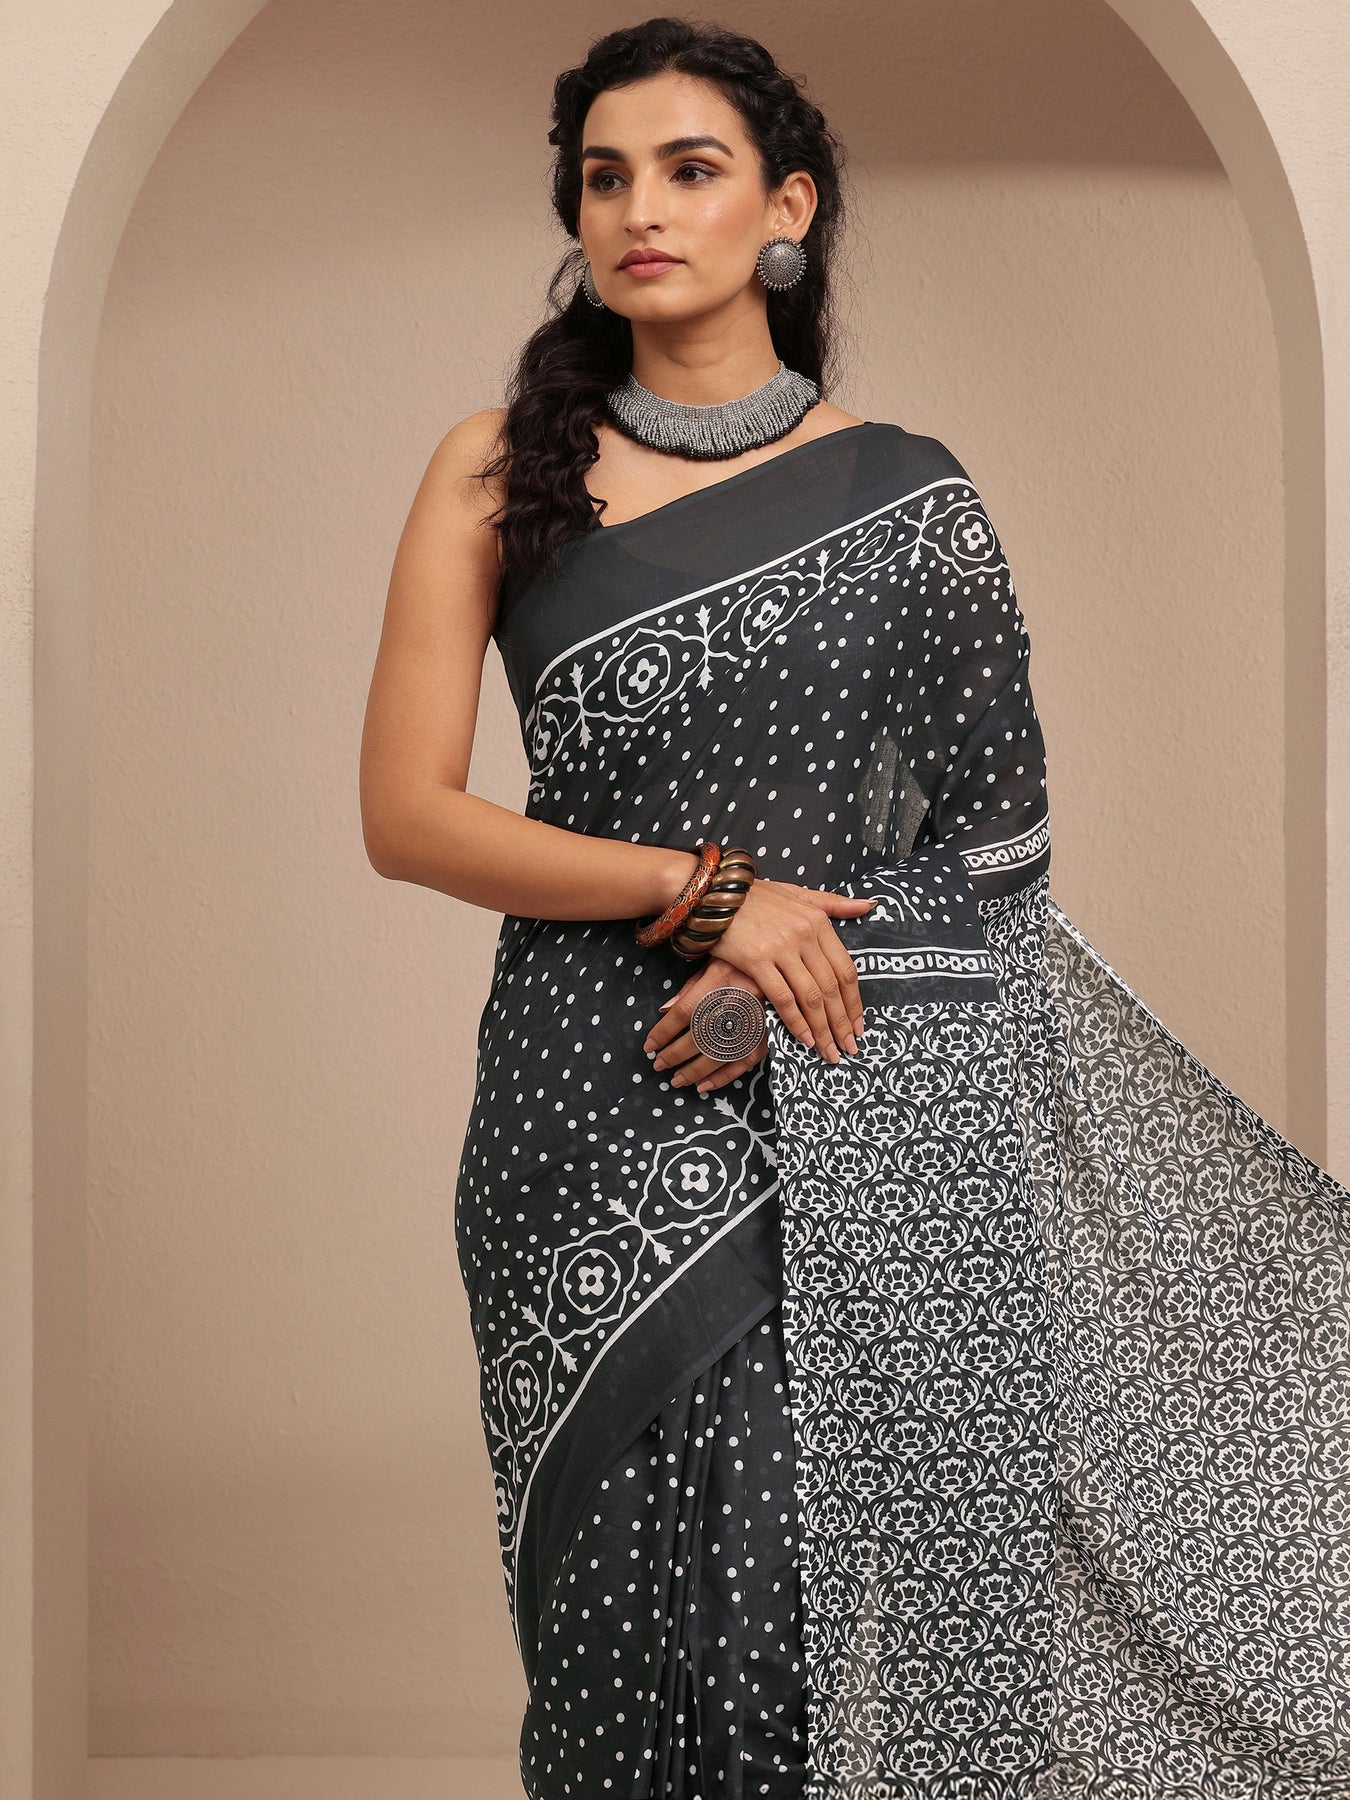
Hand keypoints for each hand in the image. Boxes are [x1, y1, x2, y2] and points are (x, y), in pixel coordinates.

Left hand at [643, 956, 769, 1095]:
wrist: (785, 960)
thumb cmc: (743, 959)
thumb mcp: (715, 962)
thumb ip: (690, 988)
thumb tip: (666, 1011)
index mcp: (720, 979)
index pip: (685, 1011)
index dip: (664, 1032)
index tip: (649, 1045)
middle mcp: (737, 1002)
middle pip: (699, 1036)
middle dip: (674, 1055)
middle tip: (658, 1065)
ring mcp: (756, 1021)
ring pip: (720, 1055)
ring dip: (694, 1072)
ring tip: (676, 1080)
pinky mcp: (770, 1035)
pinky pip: (743, 1063)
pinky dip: (721, 1078)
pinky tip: (703, 1086)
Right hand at [704, 876, 873, 1060]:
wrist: (714, 893)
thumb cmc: (756, 897)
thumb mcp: (798, 894)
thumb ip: (834, 903)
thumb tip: (869, 905)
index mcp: (818, 922)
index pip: (846, 970)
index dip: (854, 1002)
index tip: (858, 1026)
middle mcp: (805, 935)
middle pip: (832, 988)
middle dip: (842, 1023)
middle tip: (848, 1048)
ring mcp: (782, 948)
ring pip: (811, 997)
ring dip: (822, 1029)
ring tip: (829, 1051)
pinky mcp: (757, 960)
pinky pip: (783, 998)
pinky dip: (796, 1022)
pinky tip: (803, 1039)